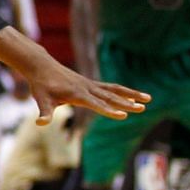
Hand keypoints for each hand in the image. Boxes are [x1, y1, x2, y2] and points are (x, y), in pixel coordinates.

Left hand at [0, 29, 149, 123]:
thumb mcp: (41, 100)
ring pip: (115, 90)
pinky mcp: (91, 83)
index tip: (123, 115)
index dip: (109, 110)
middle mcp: (87, 88)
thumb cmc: (41, 86)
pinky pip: (111, 87)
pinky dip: (123, 91)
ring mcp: (90, 85)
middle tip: (142, 109)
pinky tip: (135, 96)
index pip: (96, 104)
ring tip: (149, 99)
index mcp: (76, 94)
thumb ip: (44, 113)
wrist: (42, 66)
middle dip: (126, 103)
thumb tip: (40, 123)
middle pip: (110, 97)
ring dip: (132, 94)